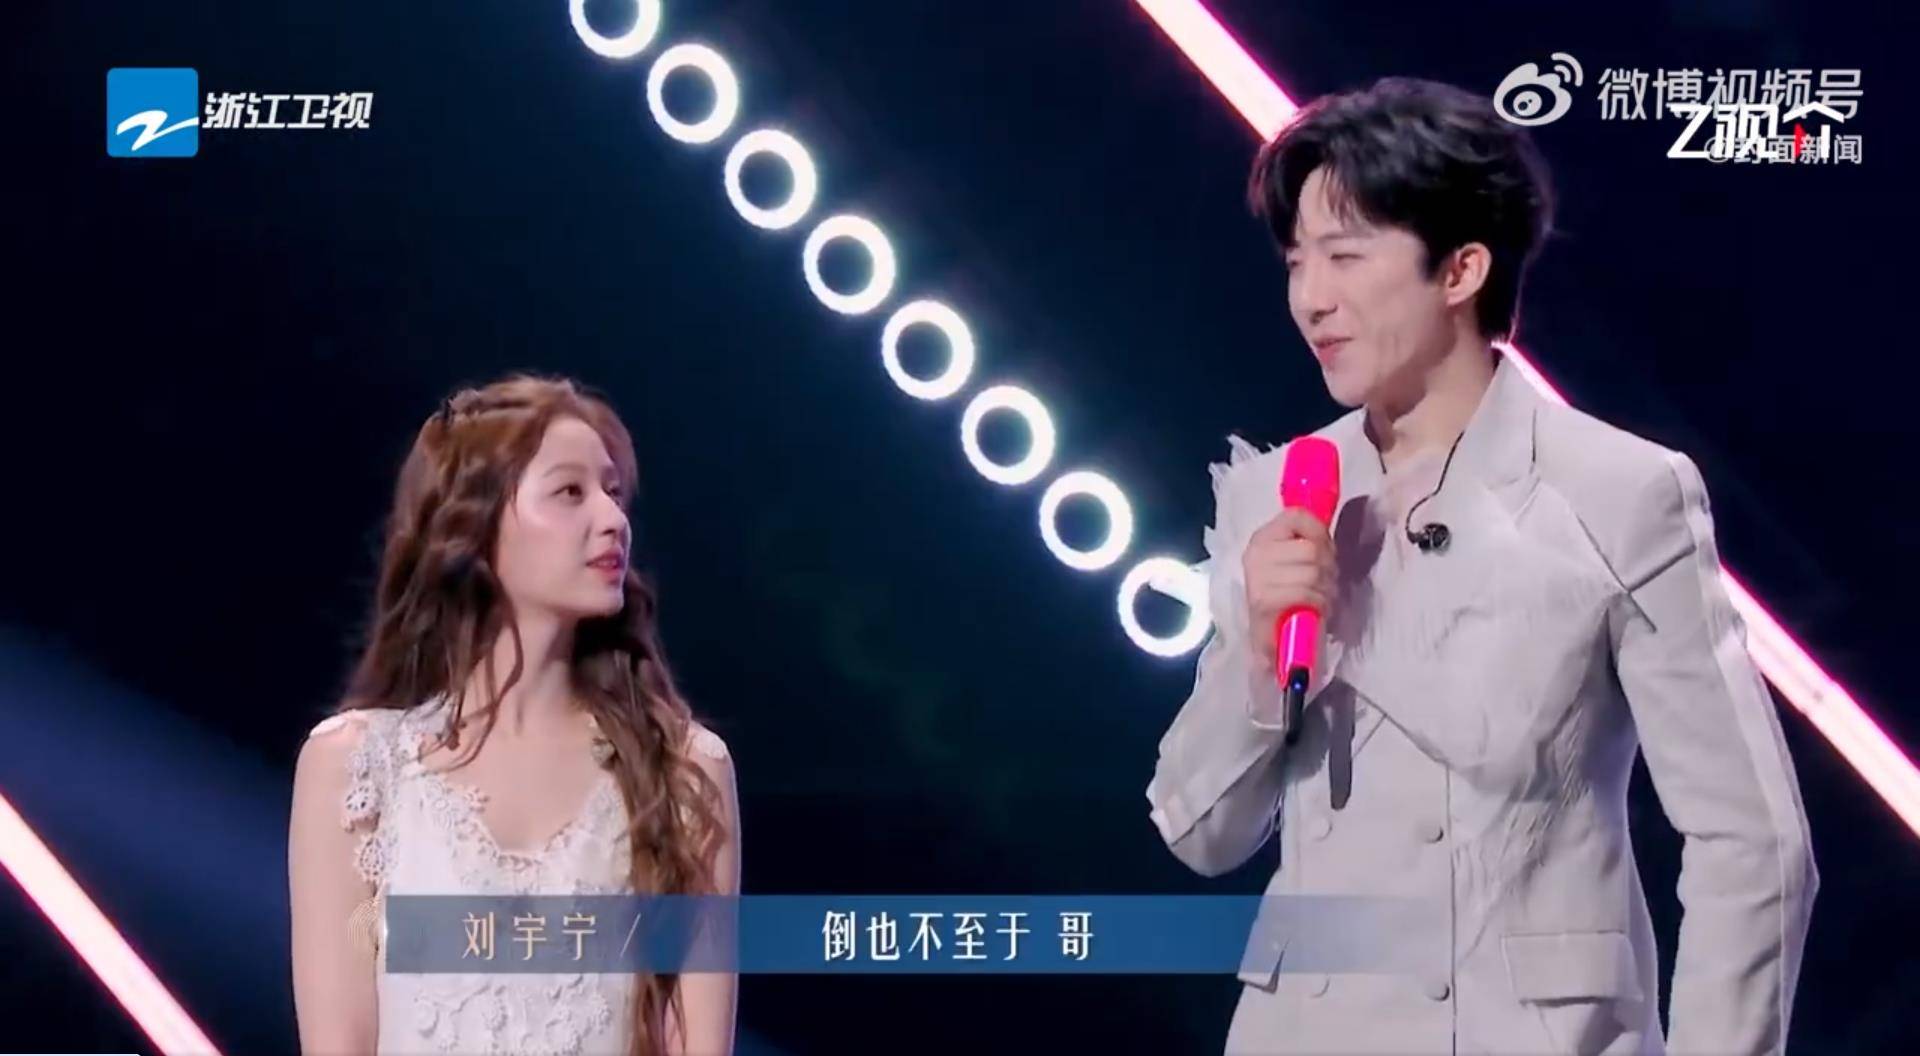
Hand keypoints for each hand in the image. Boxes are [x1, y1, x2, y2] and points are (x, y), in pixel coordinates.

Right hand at [1242, 507, 1337, 663]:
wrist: (1270, 644)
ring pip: (1313, 570)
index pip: (1298, 516)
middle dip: (1328, 567)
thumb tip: (1326, 529)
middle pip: (1312, 547)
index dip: (1319, 532)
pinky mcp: (1264, 601)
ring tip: (1321, 598)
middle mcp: (1256, 554)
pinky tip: (1315, 610)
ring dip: (1326, 588)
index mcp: (1262, 539)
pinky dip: (1318, 603)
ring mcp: (1258, 577)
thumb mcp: (1296, 564)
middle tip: (1325, 584)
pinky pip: (1305, 592)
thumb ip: (1308, 542)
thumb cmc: (1288, 602)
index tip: (1322, 552)